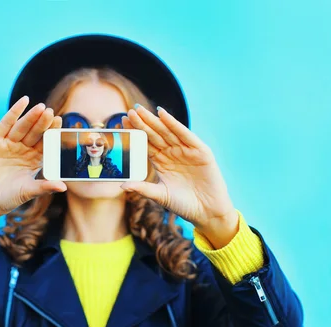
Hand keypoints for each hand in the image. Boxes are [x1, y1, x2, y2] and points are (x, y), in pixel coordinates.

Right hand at [0, 96, 65, 240]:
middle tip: (51, 112)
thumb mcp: (28, 191)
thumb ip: (44, 186)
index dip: (52, 133)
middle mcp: (23, 150)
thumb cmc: (8, 199)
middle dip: (43, 123)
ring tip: (41, 108)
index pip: (46, 143)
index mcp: (34, 160)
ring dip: (31, 117)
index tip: (60, 122)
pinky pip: (5, 124)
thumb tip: (64, 187)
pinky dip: (14, 112)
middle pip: (35, 133)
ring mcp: (8, 144)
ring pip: (22, 127)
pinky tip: (24, 101)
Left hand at [121, 105, 238, 247]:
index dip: (135, 133)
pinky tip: (162, 114)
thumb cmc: (184, 205)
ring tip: (141, 110)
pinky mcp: (200, 151)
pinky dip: (174, 124)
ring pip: (167, 132)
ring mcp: (186, 151)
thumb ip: (143, 188)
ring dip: (154, 121)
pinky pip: (185, 135)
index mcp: (161, 162)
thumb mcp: (160, 196)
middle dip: (142, 123)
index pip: (145, 144)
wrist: (207, 213)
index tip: (122, 122)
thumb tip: (122, 185)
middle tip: (129, 111)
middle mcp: (173, 153)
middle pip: (155, 135)